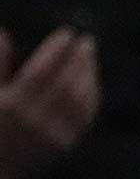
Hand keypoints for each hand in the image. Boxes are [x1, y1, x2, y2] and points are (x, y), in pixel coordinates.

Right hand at [0, 28, 99, 178]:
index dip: (57, 49)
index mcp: (10, 106)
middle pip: (66, 82)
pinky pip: (86, 116)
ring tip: (90, 55)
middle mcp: (34, 121)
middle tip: (86, 40)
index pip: (41, 70)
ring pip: (80, 98)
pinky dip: (92, 94)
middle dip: (78, 58)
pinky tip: (92, 80)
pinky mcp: (66, 145)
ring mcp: (52, 134)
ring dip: (89, 73)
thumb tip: (3, 33)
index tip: (66, 33)